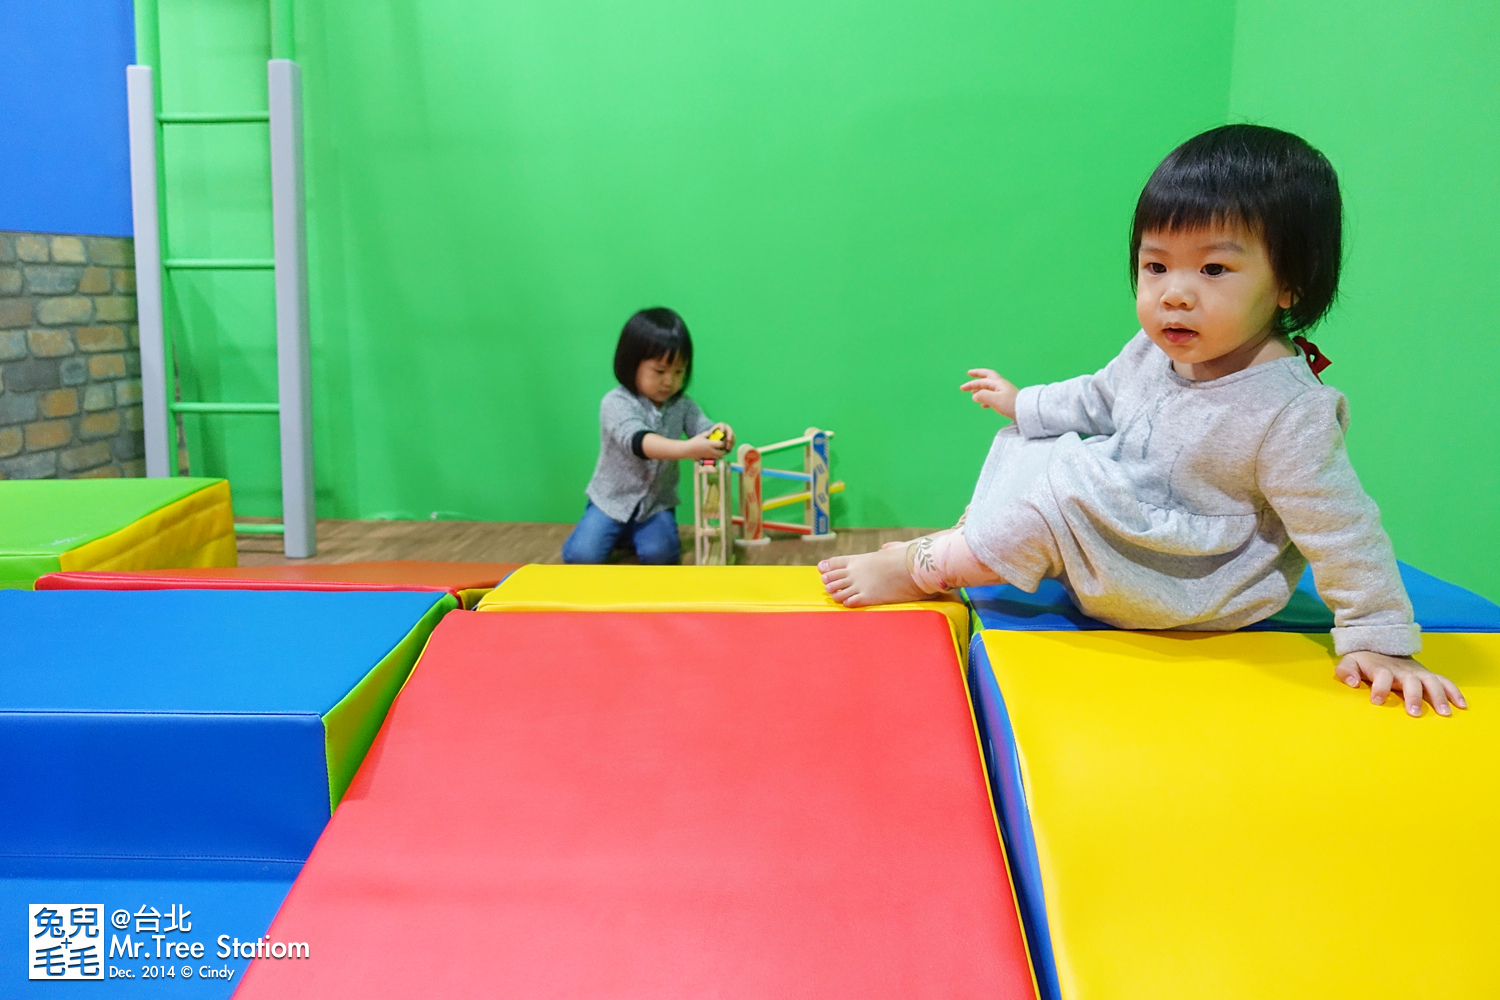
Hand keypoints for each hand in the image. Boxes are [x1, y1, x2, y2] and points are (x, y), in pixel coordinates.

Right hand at [685, 427, 731, 460]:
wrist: (687, 450)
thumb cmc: (694, 442)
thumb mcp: (701, 436)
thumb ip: (708, 433)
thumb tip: (712, 432)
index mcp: (710, 444)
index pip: (721, 444)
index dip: (723, 443)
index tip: (723, 441)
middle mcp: (711, 451)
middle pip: (722, 453)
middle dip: (724, 450)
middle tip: (723, 447)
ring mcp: (709, 456)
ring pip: (719, 457)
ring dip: (721, 454)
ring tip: (719, 451)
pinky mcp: (706, 459)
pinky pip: (714, 459)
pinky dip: (716, 457)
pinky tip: (714, 454)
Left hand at [711, 422, 734, 450]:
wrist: (716, 436)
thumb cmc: (712, 434)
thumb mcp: (710, 432)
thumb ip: (710, 432)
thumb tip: (709, 434)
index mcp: (721, 425)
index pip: (722, 425)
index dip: (723, 428)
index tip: (722, 431)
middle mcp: (727, 428)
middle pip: (730, 431)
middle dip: (729, 435)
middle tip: (728, 440)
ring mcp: (731, 433)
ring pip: (733, 437)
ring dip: (731, 442)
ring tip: (728, 447)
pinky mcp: (733, 438)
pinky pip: (733, 441)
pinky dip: (731, 445)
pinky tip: (728, 449)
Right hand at [961, 369, 1019, 418]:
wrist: (1025, 412)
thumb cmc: (1010, 405)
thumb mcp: (994, 400)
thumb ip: (982, 396)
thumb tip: (974, 396)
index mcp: (998, 383)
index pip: (982, 381)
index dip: (971, 383)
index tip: (962, 388)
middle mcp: (1001, 385)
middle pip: (988, 377)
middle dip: (978, 375)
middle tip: (970, 373)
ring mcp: (1005, 392)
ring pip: (990, 387)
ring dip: (981, 389)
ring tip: (974, 394)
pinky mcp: (1007, 400)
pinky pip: (994, 396)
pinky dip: (986, 398)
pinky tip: (983, 405)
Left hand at [1335, 651, 1466, 716]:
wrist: (1382, 645)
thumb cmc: (1365, 660)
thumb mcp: (1350, 662)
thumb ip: (1346, 671)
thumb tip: (1352, 682)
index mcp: (1381, 668)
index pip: (1381, 675)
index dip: (1379, 687)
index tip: (1376, 700)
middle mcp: (1402, 670)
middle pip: (1410, 681)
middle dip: (1413, 696)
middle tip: (1414, 713)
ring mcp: (1417, 672)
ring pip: (1431, 681)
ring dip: (1438, 696)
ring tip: (1443, 713)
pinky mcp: (1427, 675)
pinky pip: (1444, 681)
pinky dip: (1454, 691)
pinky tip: (1461, 705)